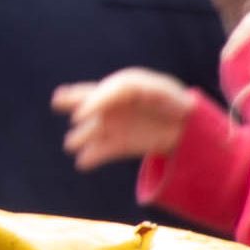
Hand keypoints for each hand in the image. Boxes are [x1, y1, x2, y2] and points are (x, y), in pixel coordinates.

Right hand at [56, 69, 203, 168]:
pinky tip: (83, 163)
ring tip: (71, 144)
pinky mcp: (121, 144)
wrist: (192, 128)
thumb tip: (115, 101)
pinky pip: (102, 150)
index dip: (93, 102)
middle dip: (73, 100)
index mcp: (127, 86)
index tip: (82, 114)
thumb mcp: (160, 91)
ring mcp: (118, 124)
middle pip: (89, 101)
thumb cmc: (175, 102)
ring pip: (93, 129)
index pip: (105, 91)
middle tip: (57, 101)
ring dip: (81, 137)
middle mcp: (117, 104)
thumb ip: (134, 91)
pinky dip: (92, 156)